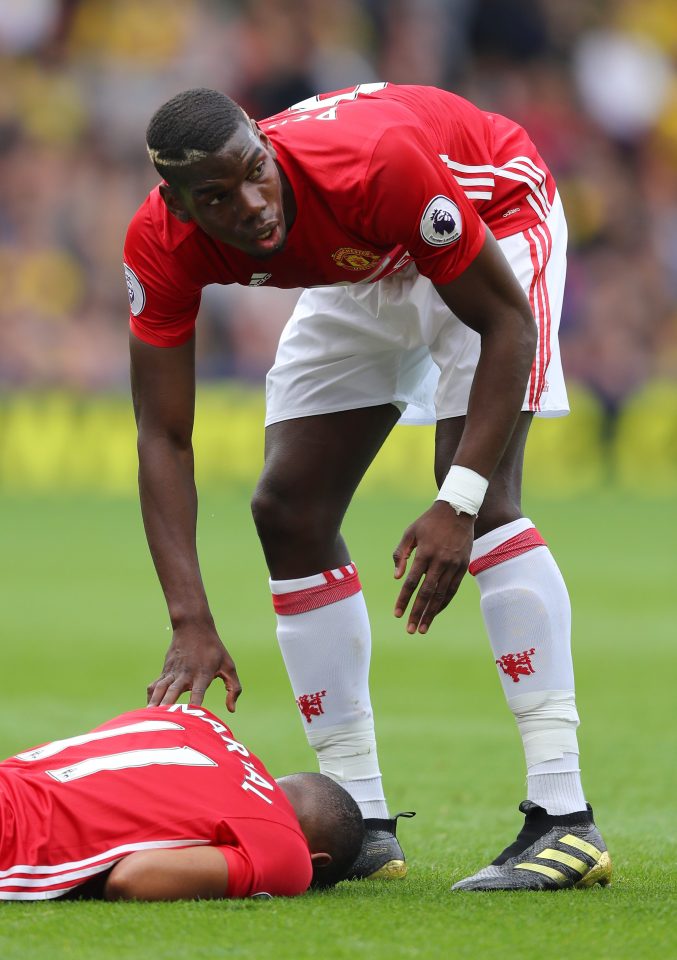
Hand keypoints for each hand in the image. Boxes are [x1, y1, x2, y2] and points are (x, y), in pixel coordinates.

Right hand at [147, 622, 241, 709]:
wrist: (193, 627)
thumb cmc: (214, 650)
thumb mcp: (229, 666)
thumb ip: (234, 688)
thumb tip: (231, 710)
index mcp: (203, 674)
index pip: (198, 692)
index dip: (194, 704)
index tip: (190, 716)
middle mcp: (186, 674)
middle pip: (174, 691)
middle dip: (167, 706)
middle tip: (162, 720)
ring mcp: (173, 672)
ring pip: (160, 688)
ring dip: (154, 703)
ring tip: (148, 717)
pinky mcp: (165, 671)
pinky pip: (155, 685)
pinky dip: (151, 697)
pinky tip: (149, 708)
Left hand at [393, 501, 474, 633]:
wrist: (458, 510)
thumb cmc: (429, 522)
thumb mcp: (410, 532)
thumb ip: (401, 554)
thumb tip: (397, 577)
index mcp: (425, 553)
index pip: (412, 582)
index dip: (404, 600)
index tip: (396, 614)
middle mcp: (440, 561)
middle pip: (427, 593)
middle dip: (417, 613)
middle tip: (409, 630)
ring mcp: (453, 565)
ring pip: (441, 595)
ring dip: (431, 613)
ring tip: (422, 628)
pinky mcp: (463, 567)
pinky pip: (452, 589)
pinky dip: (443, 603)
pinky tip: (436, 613)